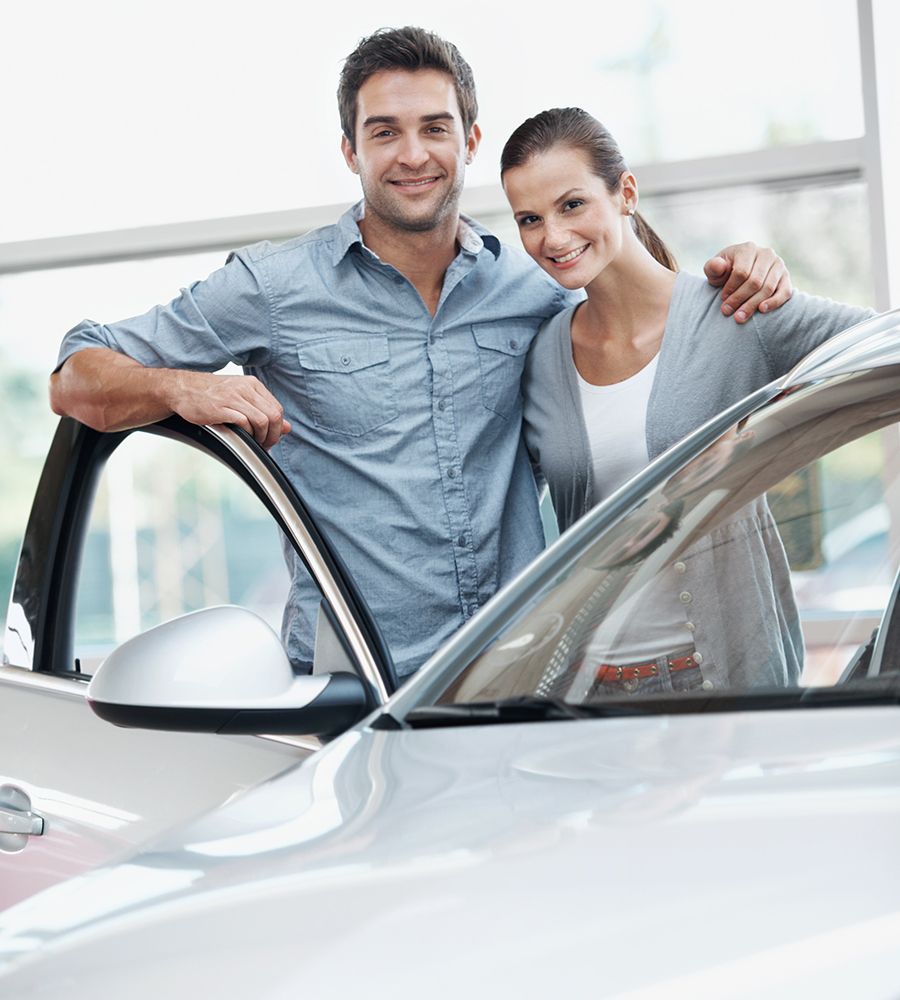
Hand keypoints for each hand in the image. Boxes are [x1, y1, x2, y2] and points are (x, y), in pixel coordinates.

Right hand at [167, 371, 289, 449]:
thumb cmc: (211, 395)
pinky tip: (240, 437)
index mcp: (253, 385)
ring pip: (262, 420)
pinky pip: (244, 423)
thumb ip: (264, 411)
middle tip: (264, 445)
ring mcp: (233, 397)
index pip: (277, 409)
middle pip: (274, 416)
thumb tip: (288, 428)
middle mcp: (245, 388)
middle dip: (272, 435)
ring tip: (254, 443)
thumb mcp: (241, 399)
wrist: (181, 389)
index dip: (277, 428)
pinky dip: (246, 434)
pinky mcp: (221, 407)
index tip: (269, 438)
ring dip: (261, 437)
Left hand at [703, 242, 792, 322]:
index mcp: (748, 249)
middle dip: (739, 299)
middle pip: (755, 281)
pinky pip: (785, 292)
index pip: (741, 271)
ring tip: (739, 317)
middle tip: (727, 312)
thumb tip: (719, 266)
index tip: (722, 299)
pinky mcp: (786, 278)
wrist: (739, 273)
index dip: (731, 288)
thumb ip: (713, 267)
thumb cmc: (724, 272)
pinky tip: (762, 310)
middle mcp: (766, 254)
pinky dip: (774, 302)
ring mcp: (778, 265)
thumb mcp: (714, 269)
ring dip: (753, 305)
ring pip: (768, 288)